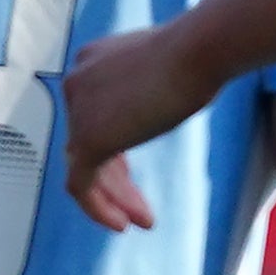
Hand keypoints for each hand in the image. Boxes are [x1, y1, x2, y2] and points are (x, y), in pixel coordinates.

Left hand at [61, 27, 205, 231]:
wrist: (198, 50)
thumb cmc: (199, 52)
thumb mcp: (164, 69)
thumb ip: (145, 90)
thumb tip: (156, 107)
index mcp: (90, 62)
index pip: (93, 116)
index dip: (113, 150)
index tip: (133, 174)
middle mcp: (76, 83)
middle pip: (88, 143)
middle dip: (115, 180)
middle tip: (140, 207)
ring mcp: (78, 111)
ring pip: (86, 167)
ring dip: (114, 198)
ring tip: (141, 221)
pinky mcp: (87, 138)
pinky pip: (81, 185)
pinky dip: (98, 208)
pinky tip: (121, 224)